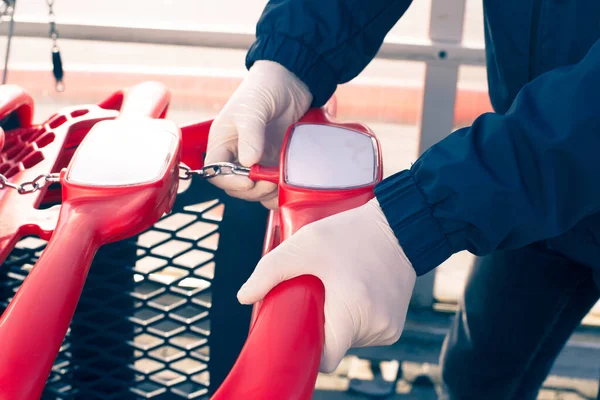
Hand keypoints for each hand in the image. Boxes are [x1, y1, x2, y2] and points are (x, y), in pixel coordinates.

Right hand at [205, 60, 312, 208]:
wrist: (292, 80)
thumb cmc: (264, 88)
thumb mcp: (253, 109)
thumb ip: (250, 135)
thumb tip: (249, 162)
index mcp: (222, 142)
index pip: (216, 172)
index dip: (230, 181)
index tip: (249, 181)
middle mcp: (236, 155)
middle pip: (236, 186)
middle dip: (252, 189)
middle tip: (269, 181)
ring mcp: (257, 161)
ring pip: (255, 190)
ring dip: (266, 193)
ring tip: (279, 182)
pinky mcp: (275, 163)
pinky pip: (272, 185)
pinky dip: (279, 191)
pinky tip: (287, 185)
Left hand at [237, 198, 415, 372]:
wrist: (399, 223)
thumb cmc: (351, 233)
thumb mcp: (305, 245)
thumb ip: (271, 271)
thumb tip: (244, 297)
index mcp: (354, 314)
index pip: (324, 358)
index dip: (306, 345)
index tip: (297, 324)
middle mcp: (377, 328)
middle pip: (334, 345)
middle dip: (319, 325)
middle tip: (313, 295)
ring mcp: (390, 329)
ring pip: (349, 339)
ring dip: (337, 320)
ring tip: (335, 289)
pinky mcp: (396, 324)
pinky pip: (364, 331)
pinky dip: (353, 317)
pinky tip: (351, 292)